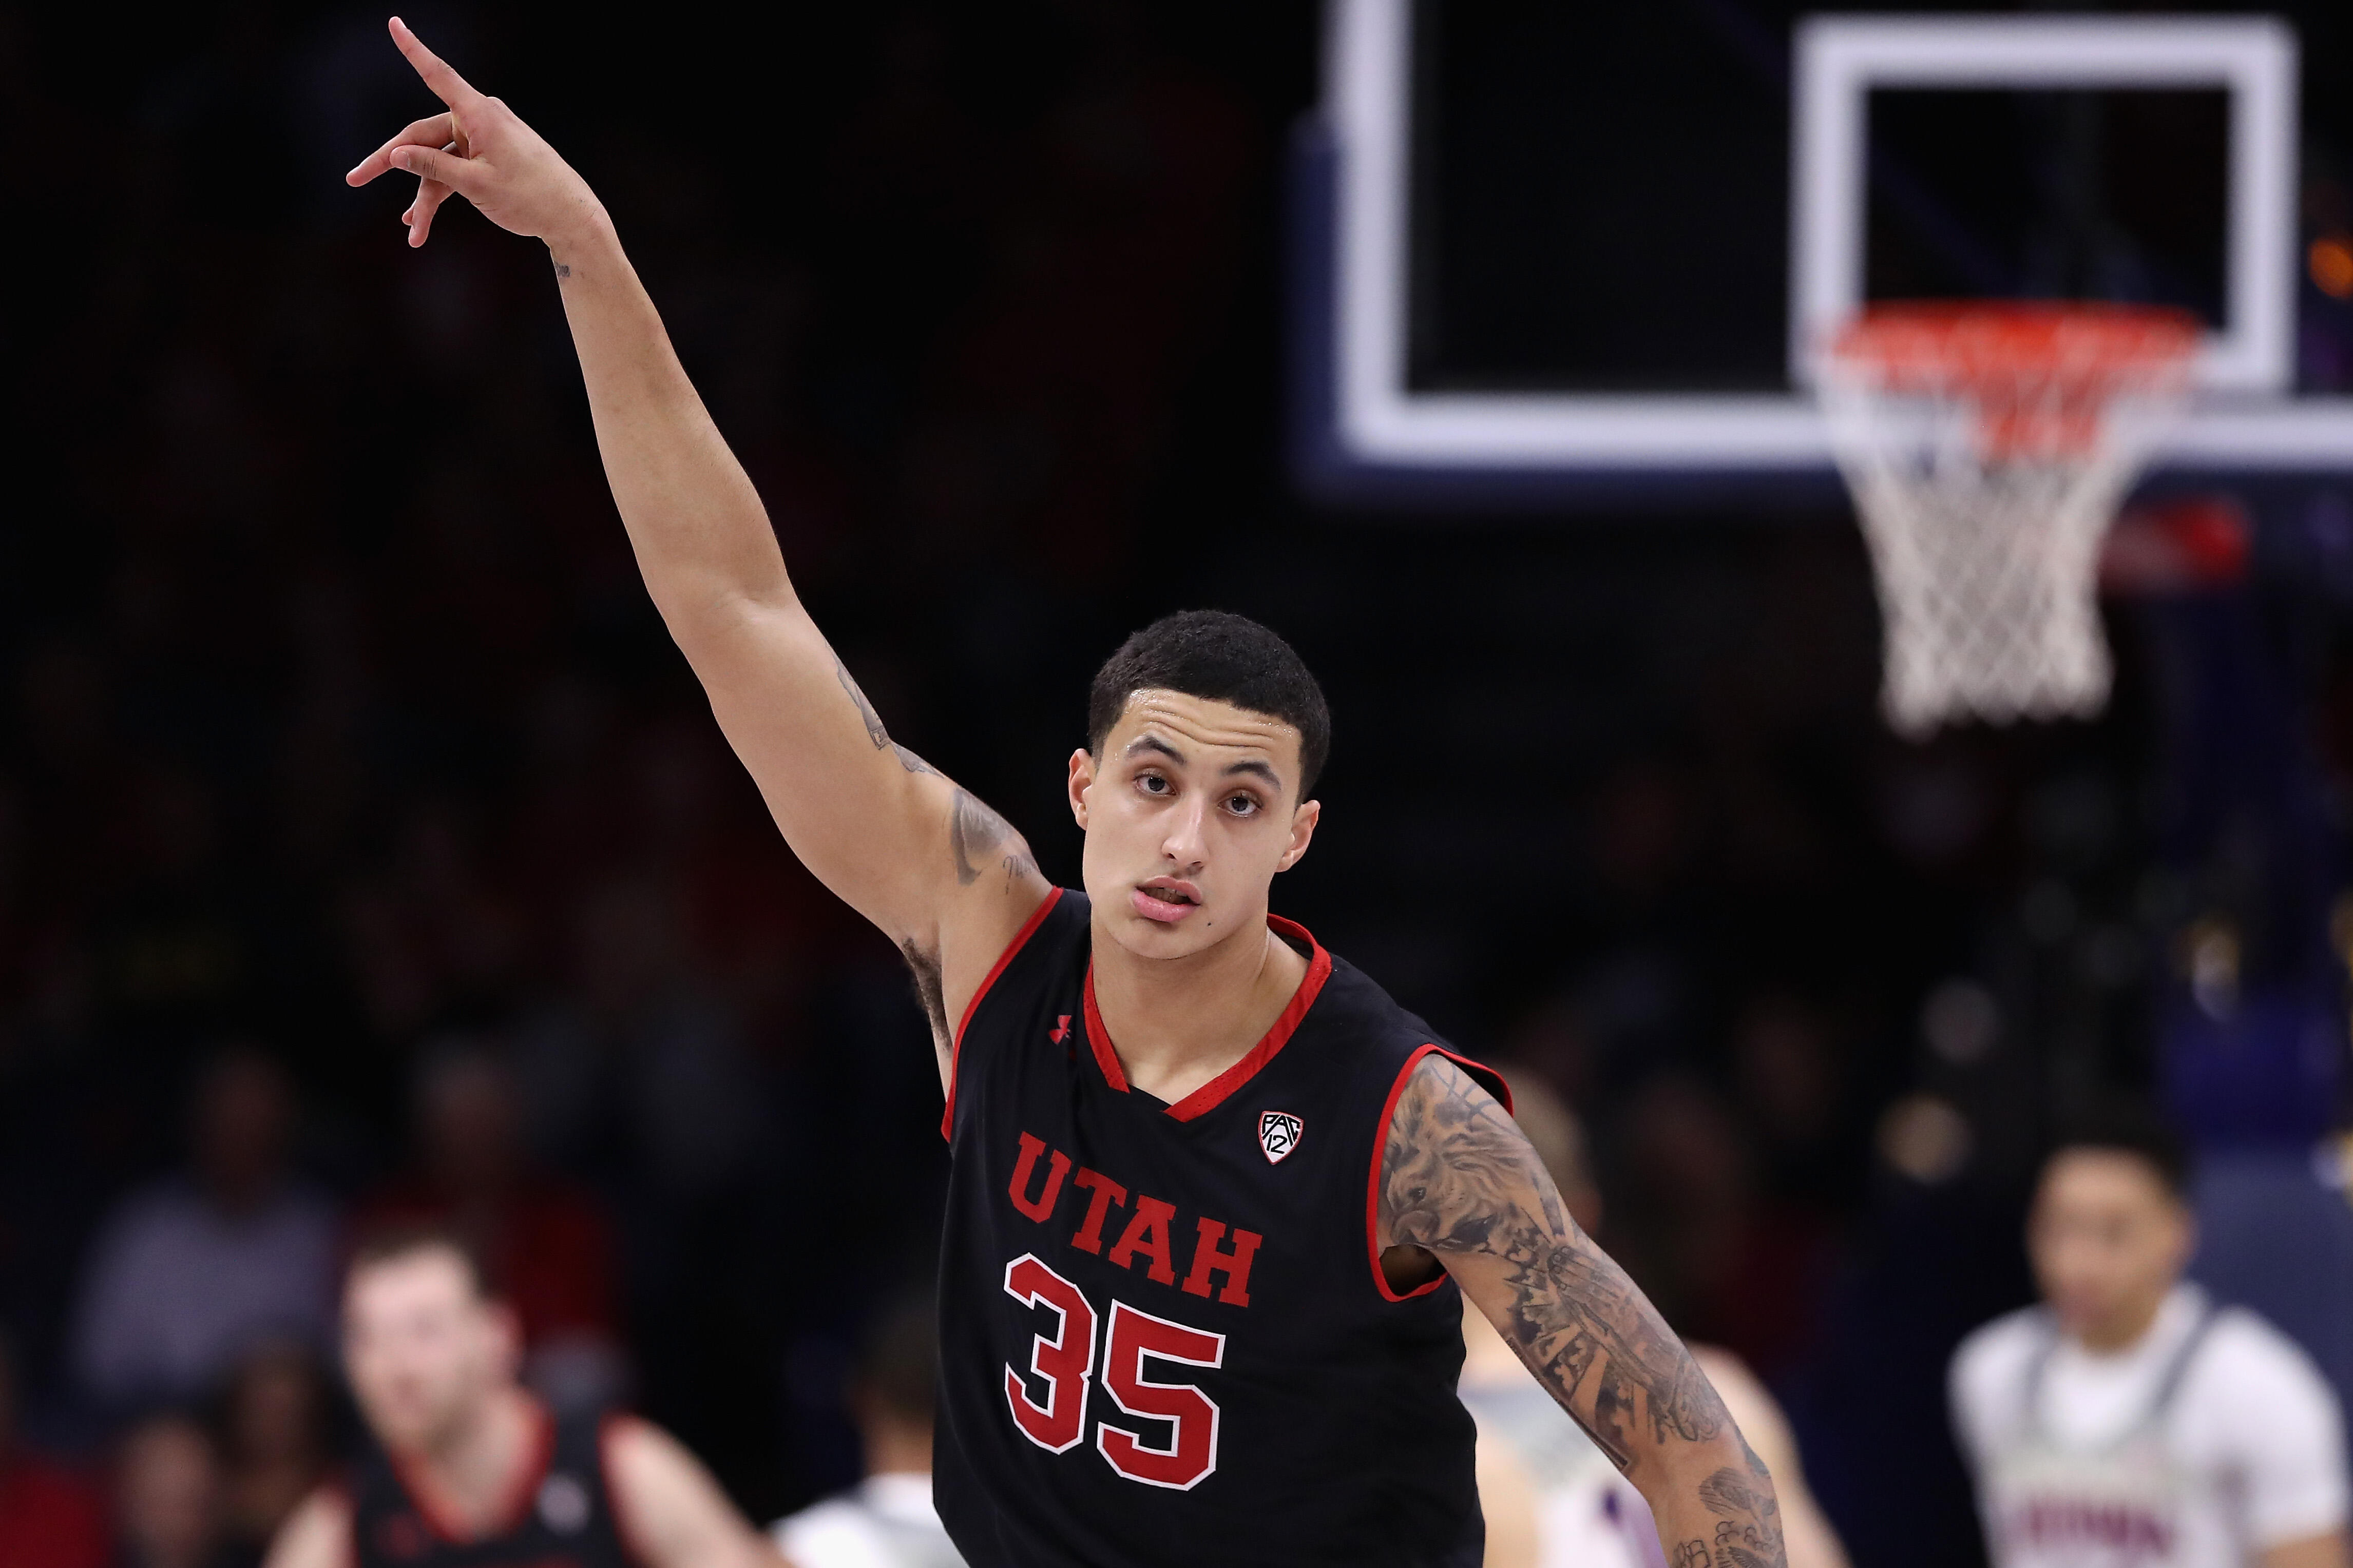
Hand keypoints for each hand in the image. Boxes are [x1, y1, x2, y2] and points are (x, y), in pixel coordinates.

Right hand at [345, 17, 604, 251]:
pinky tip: (420, 222)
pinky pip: (455, 170)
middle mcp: (480, 119)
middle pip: (423, 135)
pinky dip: (441, 193)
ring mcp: (484, 139)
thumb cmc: (530, 197)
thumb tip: (396, 154)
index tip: (394, 23)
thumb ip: (433, 167)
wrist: (572, 218)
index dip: (413, 49)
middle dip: (391, 163)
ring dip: (424, 195)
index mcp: (479, 114)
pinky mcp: (488, 157)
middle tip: (355, 178)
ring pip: (438, 161)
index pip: (437, 75)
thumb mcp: (475, 185)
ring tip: (413, 228)